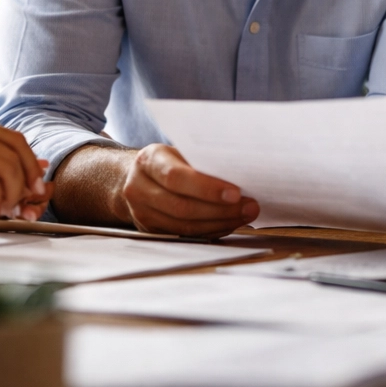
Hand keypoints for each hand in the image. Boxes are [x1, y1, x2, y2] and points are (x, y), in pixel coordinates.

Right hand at [118, 144, 257, 236]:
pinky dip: (210, 230)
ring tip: (244, 215)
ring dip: (219, 223)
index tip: (236, 193)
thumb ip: (200, 161)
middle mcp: (138, 187)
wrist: (135, 176)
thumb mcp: (178, 151)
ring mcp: (141, 213)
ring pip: (184, 226)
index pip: (176, 177)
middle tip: (249, 207)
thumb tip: (240, 173)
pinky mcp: (150, 230)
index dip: (207, 188)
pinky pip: (185, 235)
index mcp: (148, 161)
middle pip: (182, 206)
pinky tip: (228, 223)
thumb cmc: (168, 160)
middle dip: (220, 210)